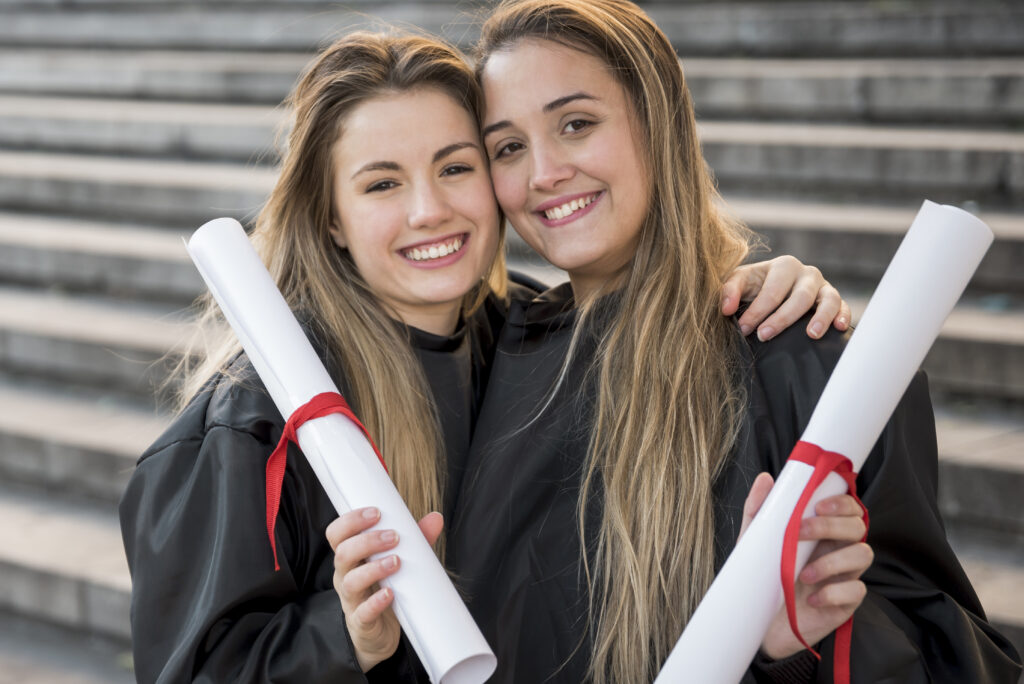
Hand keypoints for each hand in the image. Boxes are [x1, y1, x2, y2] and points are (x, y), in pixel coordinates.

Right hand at [325, 507, 443, 671]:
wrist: (380, 633)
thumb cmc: (387, 588)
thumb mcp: (399, 561)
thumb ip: (415, 540)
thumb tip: (436, 518)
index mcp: (351, 558)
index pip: (337, 534)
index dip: (351, 521)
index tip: (376, 512)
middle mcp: (346, 576)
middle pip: (342, 554)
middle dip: (367, 541)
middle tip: (393, 537)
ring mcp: (351, 600)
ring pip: (350, 582)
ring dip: (373, 569)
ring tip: (396, 562)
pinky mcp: (361, 622)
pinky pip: (362, 613)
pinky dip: (376, 602)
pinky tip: (390, 594)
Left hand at [721, 256, 850, 341]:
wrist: (769, 287)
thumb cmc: (753, 285)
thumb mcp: (738, 283)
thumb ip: (729, 291)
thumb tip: (726, 309)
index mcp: (783, 266)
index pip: (772, 290)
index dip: (757, 310)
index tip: (743, 328)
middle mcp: (806, 273)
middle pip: (799, 296)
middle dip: (782, 318)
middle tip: (764, 336)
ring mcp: (822, 286)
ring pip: (828, 299)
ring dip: (821, 317)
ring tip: (812, 334)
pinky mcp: (833, 299)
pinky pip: (843, 306)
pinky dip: (844, 315)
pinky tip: (839, 328)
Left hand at [739, 473, 872, 659]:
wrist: (762, 623)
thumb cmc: (765, 577)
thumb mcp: (756, 542)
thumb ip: (760, 510)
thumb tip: (765, 479)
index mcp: (824, 532)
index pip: (848, 508)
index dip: (841, 502)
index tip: (818, 505)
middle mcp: (839, 550)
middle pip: (857, 527)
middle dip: (831, 525)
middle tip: (800, 532)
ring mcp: (846, 576)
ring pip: (862, 555)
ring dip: (833, 561)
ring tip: (803, 573)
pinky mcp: (847, 603)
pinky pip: (857, 591)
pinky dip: (834, 592)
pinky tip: (812, 598)